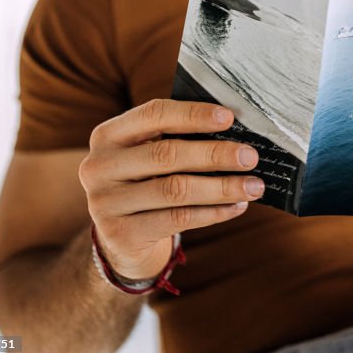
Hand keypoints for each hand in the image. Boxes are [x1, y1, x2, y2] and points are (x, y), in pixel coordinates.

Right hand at [78, 99, 263, 280]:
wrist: (121, 238)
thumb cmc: (148, 183)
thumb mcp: (151, 156)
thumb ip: (180, 139)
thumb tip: (236, 132)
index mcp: (108, 135)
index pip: (153, 115)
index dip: (193, 114)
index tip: (229, 118)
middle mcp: (99, 166)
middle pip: (166, 154)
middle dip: (215, 154)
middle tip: (250, 156)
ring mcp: (104, 203)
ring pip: (175, 190)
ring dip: (222, 187)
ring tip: (254, 186)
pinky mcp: (119, 234)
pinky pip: (177, 219)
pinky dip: (213, 212)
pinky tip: (237, 207)